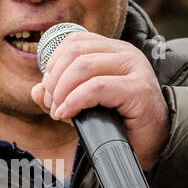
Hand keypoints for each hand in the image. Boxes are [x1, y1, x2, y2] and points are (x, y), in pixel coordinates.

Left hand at [29, 30, 169, 172]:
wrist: (152, 146)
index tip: (48, 90)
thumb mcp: (84, 106)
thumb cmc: (120, 124)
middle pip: (74, 52)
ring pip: (83, 66)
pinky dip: (74, 101)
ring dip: (62, 91)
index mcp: (112, 50)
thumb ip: (59, 96)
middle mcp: (125, 53)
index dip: (52, 63)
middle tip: (51, 104)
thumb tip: (35, 90)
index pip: (73, 41)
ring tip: (58, 111)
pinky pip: (97, 87)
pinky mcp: (138, 89)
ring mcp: (134, 68)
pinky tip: (67, 114)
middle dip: (54, 80)